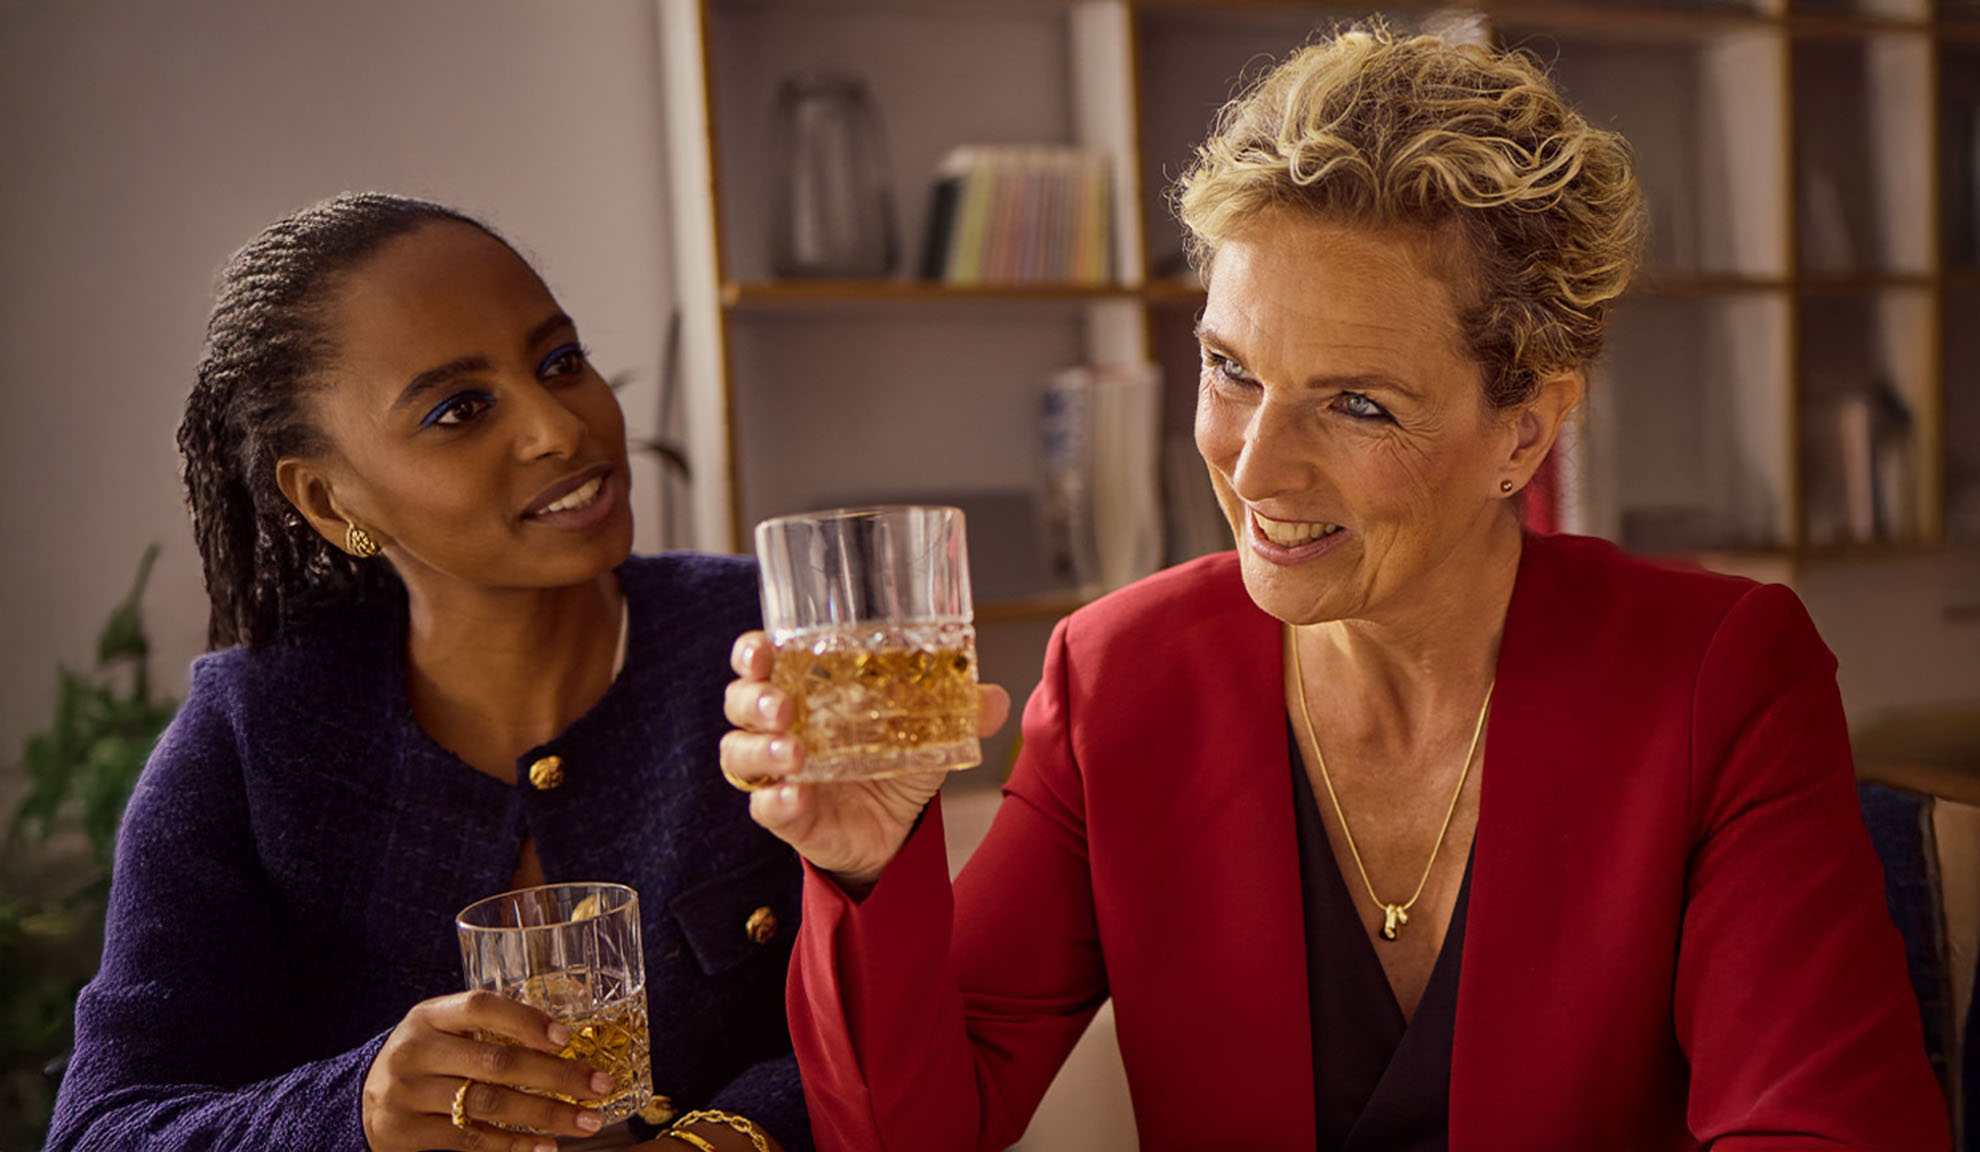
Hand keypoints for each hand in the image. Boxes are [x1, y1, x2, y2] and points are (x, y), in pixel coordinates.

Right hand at [361, 990, 615, 1151]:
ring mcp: (409, 1094)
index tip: (567, 1036)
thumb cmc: (427, 1057)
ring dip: (546, 1114)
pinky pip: (472, 1140)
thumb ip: (492, 1025)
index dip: (526, 1020)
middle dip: (557, 1075)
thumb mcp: (444, 1028)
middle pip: (496, 1062)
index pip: (480, 1006)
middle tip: (601, 1084)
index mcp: (429, 1015)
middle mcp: (416, 1051)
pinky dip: (515, 1146)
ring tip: (587, 1120)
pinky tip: (548, 1146)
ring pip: (489, 1105)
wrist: (362, 1099)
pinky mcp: (407, 1133)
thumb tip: (570, 1024)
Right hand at [720, 630, 1010, 894]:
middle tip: (784, 705)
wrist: (896, 831)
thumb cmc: (894, 762)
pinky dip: (777, 800)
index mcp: (806, 689)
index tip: (762, 649)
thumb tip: (992, 698)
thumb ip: (960, 711)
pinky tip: (796, 795)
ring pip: (740, 754)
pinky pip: (764, 806)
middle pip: (740, 702)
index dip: (752, 650)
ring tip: (796, 752)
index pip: (760, 659)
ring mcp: (777, 772)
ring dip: (761, 748)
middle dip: (754, 699)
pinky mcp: (785, 815)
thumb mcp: (929, 731)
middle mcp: (781, 726)